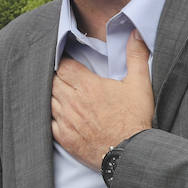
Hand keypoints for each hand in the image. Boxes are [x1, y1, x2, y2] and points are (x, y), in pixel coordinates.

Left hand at [50, 30, 152, 168]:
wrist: (130, 154)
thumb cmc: (135, 119)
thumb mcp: (140, 84)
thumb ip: (136, 56)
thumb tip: (135, 33)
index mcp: (88, 86)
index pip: (63, 66)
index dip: (64, 62)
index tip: (69, 63)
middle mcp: (72, 102)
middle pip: (53, 81)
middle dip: (57, 76)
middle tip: (64, 77)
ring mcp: (65, 120)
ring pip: (48, 100)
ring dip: (52, 95)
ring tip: (60, 93)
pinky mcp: (63, 137)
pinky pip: (47, 121)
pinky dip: (50, 115)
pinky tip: (57, 113)